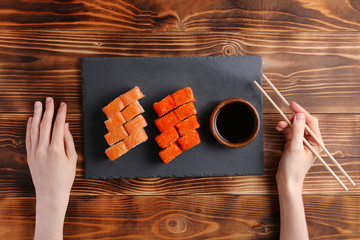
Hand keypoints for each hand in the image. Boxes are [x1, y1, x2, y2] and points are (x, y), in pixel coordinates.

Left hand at [26, 97, 76, 239]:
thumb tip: (65, 125)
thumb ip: (68, 140)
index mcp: (56, 149)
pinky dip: (29, 127)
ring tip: (38, 104)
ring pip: (34, 129)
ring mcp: (34, 152)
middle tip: (49, 99)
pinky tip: (30, 119)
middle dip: (48, 110)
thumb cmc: (65, 178)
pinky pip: (28, 138)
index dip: (60, 113)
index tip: (63, 104)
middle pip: (45, 124)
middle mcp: (43, 149)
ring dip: (36, 115)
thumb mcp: (72, 159)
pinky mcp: (29, 156)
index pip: (58, 126)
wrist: (50, 193)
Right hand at [275, 101, 322, 189]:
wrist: (287, 181)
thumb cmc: (293, 168)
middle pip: (302, 123)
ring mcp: (302, 143)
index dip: (302, 112)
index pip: (311, 122)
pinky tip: (279, 129)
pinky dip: (284, 129)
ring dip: (286, 124)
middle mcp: (310, 141)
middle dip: (292, 119)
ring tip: (279, 126)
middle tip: (283, 117)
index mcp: (316, 142)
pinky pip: (290, 132)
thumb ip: (297, 130)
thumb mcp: (295, 147)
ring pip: (294, 127)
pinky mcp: (294, 144)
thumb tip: (299, 115)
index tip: (292, 105)